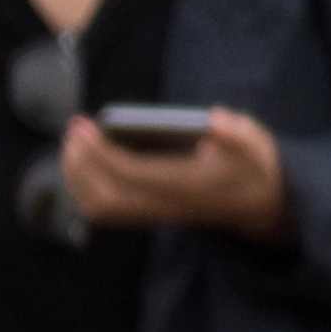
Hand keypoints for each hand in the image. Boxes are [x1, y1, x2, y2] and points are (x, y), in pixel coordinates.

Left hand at [55, 108, 287, 238]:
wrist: (257, 204)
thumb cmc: (250, 166)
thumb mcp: (256, 145)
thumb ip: (237, 133)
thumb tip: (214, 118)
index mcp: (188, 187)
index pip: (133, 174)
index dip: (102, 152)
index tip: (84, 126)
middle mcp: (166, 206)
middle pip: (106, 197)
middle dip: (81, 163)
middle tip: (74, 128)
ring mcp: (153, 213)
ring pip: (100, 208)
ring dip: (77, 175)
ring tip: (73, 140)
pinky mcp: (145, 213)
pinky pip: (103, 209)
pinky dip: (82, 186)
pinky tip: (81, 158)